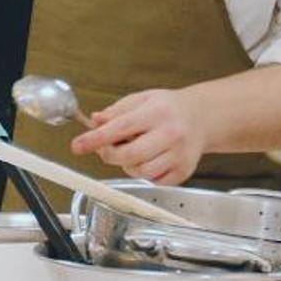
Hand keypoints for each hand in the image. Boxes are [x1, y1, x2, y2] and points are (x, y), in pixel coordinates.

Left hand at [70, 88, 205, 184]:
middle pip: (129, 155)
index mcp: (156, 113)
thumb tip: (94, 121)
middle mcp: (170, 135)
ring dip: (126, 164)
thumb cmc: (168, 108)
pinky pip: (153, 181)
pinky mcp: (183, 172)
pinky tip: (147, 159)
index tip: (77, 146)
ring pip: (140, 171)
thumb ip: (116, 111)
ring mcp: (179, 156)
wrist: (202, 118)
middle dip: (109, 154)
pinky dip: (142, 173)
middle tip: (105, 148)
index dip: (95, 139)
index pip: (120, 128)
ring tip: (132, 150)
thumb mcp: (141, 99)